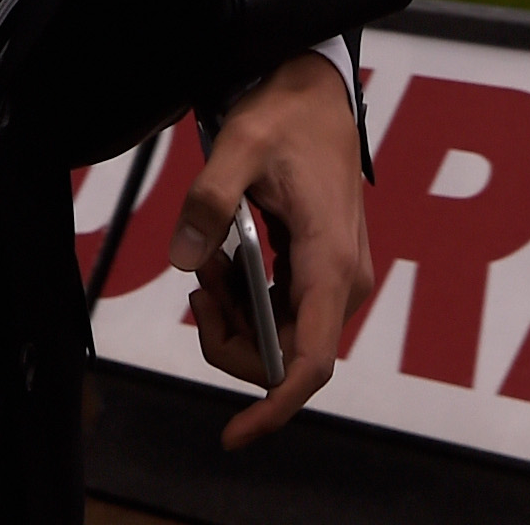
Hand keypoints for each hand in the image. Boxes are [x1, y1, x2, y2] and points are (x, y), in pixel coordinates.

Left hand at [169, 56, 373, 447]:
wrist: (319, 94)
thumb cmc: (287, 115)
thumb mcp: (240, 143)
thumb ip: (209, 199)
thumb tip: (185, 260)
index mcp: (330, 262)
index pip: (310, 362)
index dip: (274, 407)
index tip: (233, 434)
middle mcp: (344, 283)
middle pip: (285, 361)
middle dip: (231, 341)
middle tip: (201, 281)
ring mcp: (338, 283)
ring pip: (282, 345)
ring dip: (236, 322)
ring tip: (211, 261)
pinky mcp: (326, 277)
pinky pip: (283, 322)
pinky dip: (246, 307)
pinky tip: (226, 264)